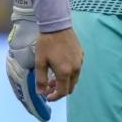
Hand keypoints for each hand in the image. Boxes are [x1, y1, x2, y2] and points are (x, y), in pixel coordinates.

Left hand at [6, 0, 81, 120]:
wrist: (56, 24)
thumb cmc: (46, 42)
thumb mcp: (40, 61)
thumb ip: (41, 79)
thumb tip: (41, 92)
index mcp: (65, 72)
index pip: (62, 92)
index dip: (54, 97)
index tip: (47, 96)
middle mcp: (75, 69)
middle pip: (70, 87)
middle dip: (59, 90)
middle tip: (49, 86)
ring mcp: (80, 62)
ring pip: (74, 78)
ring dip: (65, 81)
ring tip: (53, 76)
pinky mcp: (81, 54)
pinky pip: (77, 69)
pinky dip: (69, 72)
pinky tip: (61, 65)